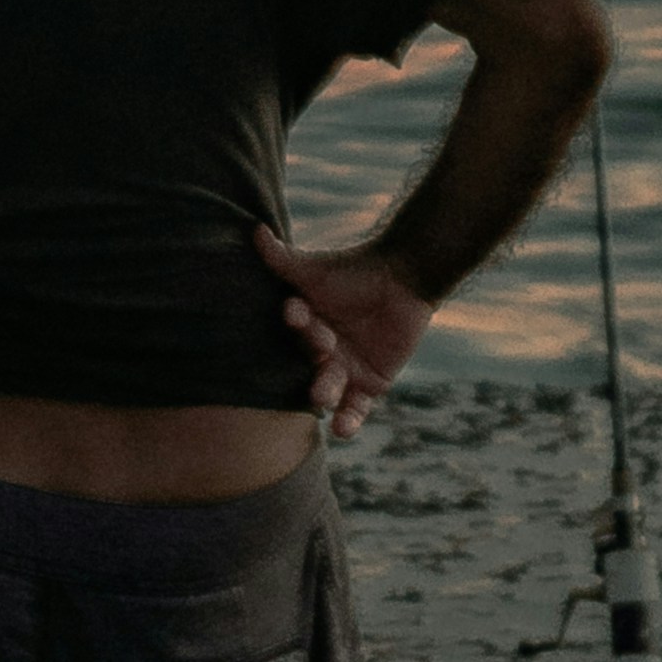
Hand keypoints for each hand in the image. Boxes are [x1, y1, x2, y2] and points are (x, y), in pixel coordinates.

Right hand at [255, 226, 430, 441]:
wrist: (406, 280)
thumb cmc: (357, 271)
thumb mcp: (319, 269)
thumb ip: (285, 258)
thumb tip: (255, 230)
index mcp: (305, 325)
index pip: (297, 326)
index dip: (297, 320)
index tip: (298, 311)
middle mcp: (319, 350)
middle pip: (310, 361)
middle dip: (312, 361)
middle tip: (320, 353)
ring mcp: (343, 369)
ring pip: (328, 388)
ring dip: (324, 392)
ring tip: (322, 396)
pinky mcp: (369, 385)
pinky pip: (355, 409)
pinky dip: (348, 421)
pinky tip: (342, 431)